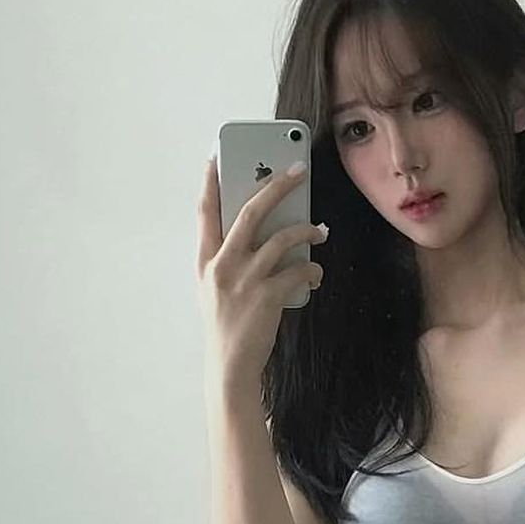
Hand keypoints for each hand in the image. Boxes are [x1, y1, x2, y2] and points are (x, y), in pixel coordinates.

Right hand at [196, 156, 327, 389]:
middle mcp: (222, 266)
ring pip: (282, 237)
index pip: (205, 212)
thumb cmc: (227, 327)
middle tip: (298, 169)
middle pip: (251, 211)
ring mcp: (244, 280)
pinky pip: (298, 270)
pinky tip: (316, 273)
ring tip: (320, 230)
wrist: (230, 367)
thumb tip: (264, 230)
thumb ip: (229, 260)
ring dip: (307, 229)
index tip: (216, 156)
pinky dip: (312, 269)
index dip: (210, 182)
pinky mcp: (267, 297)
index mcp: (205, 261)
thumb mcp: (215, 290)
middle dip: (277, 185)